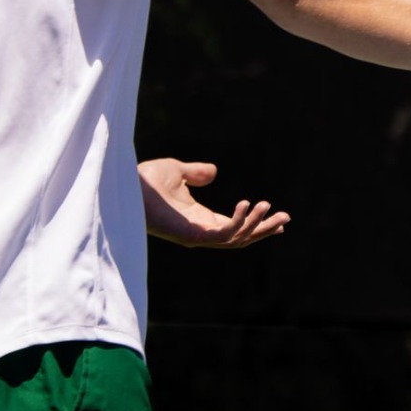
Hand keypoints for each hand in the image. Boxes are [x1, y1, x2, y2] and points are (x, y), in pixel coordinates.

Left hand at [138, 158, 289, 247]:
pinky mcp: (191, 235)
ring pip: (236, 239)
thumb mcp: (176, 171)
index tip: (277, 214)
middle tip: (286, 218)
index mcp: (200, 220)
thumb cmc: (144, 182)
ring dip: (255, 225)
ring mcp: (196, 236)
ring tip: (267, 206)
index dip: (256, 222)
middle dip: (264, 229)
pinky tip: (248, 204)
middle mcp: (201, 232)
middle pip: (241, 238)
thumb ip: (195, 173)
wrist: (124, 187)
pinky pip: (223, 233)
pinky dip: (239, 221)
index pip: (235, 227)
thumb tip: (213, 172)